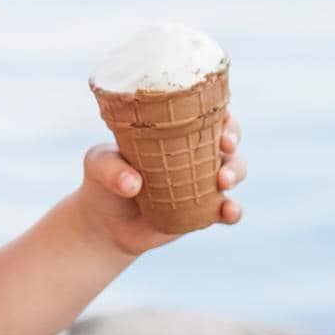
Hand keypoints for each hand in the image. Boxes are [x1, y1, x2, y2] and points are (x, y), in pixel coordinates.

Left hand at [74, 107, 245, 257]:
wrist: (105, 226)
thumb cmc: (102, 182)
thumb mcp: (97, 166)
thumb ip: (110, 169)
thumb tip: (133, 183)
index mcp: (173, 131)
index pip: (203, 112)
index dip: (218, 109)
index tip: (219, 115)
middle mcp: (194, 153)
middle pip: (228, 137)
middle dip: (233, 137)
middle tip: (225, 144)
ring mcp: (202, 183)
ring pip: (234, 169)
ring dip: (236, 171)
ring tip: (222, 181)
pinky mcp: (205, 212)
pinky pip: (228, 210)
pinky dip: (234, 211)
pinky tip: (228, 211)